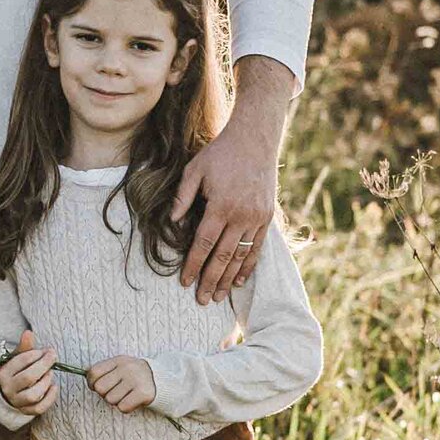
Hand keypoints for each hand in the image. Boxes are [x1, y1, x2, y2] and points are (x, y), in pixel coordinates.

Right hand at [0, 328, 56, 414]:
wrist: (6, 392)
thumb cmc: (15, 371)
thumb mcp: (16, 358)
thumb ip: (24, 347)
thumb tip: (28, 333)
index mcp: (3, 373)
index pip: (21, 361)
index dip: (36, 354)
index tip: (47, 350)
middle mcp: (8, 388)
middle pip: (28, 378)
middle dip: (44, 365)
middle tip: (53, 357)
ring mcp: (16, 402)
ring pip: (33, 395)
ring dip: (45, 382)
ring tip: (50, 373)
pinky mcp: (25, 411)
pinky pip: (39, 408)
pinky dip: (50, 398)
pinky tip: (54, 387)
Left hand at [87, 353, 156, 414]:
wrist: (160, 381)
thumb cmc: (134, 376)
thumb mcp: (120, 367)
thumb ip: (104, 372)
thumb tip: (88, 380)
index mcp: (118, 360)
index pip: (94, 373)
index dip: (92, 383)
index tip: (98, 386)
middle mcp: (127, 368)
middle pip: (100, 388)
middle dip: (105, 394)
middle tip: (116, 392)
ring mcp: (136, 380)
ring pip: (110, 400)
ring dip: (117, 401)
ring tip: (126, 395)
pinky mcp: (144, 393)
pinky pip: (122, 407)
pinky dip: (126, 407)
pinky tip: (132, 401)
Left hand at [177, 77, 288, 302]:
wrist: (254, 139)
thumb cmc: (220, 153)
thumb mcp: (195, 170)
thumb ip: (183, 197)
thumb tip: (172, 221)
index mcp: (221, 205)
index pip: (204, 243)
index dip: (194, 265)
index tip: (185, 282)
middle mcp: (241, 215)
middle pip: (223, 256)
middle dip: (211, 279)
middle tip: (202, 300)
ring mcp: (257, 217)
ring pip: (242, 256)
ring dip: (230, 279)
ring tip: (219, 296)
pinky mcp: (267, 216)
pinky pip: (258, 247)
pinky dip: (249, 266)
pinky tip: (240, 280)